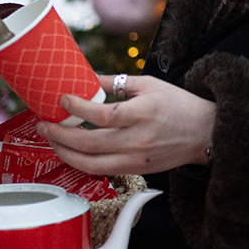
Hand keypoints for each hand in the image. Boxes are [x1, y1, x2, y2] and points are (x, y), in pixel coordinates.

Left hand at [35, 73, 215, 175]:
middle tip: (44, 125)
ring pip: (91, 164)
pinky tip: (72, 152)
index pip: (102, 115)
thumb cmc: (179, 105)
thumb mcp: (149, 84)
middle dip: (60, 135)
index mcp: (142, 113)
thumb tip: (87, 78)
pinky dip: (83, 162)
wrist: (204, 132)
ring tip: (52, 141)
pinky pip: (102, 170)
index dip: (77, 108)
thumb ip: (116, 82)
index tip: (61, 100)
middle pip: (89, 144)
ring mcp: (136, 159)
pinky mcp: (136, 170)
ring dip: (66, 153)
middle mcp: (137, 140)